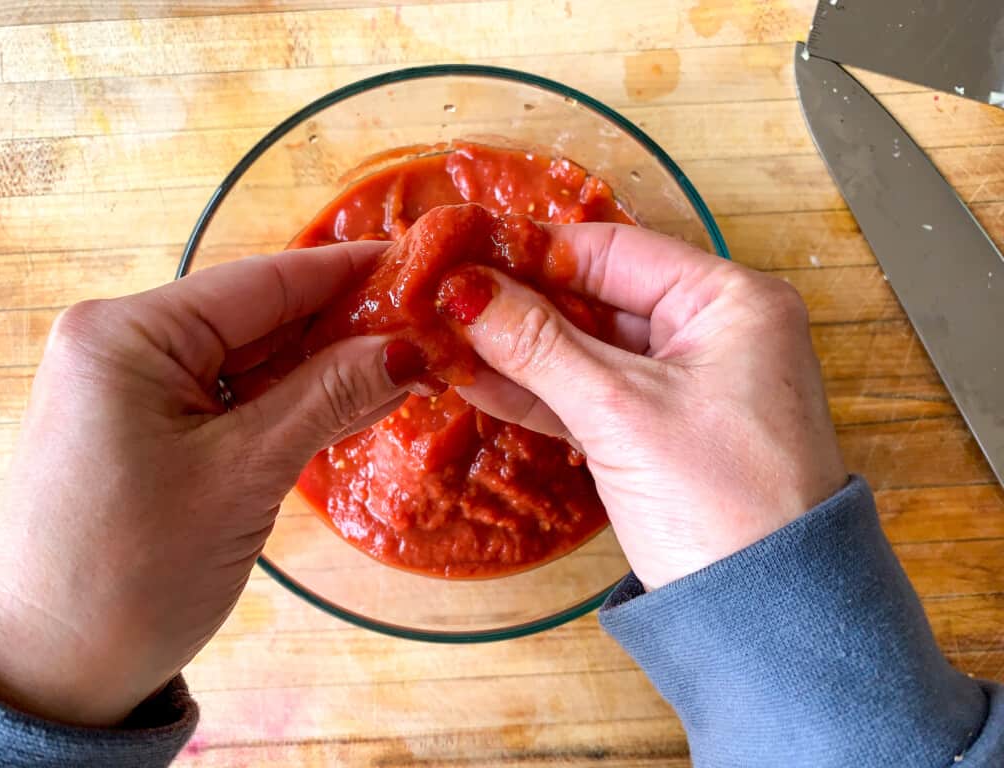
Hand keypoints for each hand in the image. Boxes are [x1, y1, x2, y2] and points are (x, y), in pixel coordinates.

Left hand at [0, 243, 424, 726]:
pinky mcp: (147, 428)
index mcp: (128, 334)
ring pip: (250, 361)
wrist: (56, 671)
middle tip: (428, 327)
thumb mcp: (244, 474)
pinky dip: (290, 404)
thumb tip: (411, 349)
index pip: (259, 283)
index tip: (416, 262)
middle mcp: (124, 344)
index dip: (344, 272)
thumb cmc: (135, 572)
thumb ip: (328, 398)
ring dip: (323, 370)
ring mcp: (134, 387)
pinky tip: (353, 401)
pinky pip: (232, 399)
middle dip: (341, 327)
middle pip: (257, 319)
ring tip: (408, 365)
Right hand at [454, 224, 847, 589]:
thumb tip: (463, 290)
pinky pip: (589, 397)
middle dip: (518, 303)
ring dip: (518, 350)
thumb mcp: (621, 412)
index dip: (535, 250)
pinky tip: (476, 379)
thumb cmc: (718, 501)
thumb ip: (538, 346)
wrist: (763, 620)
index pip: (616, 251)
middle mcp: (712, 333)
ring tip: (444, 336)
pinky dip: (538, 393)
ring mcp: (683, 386)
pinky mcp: (658, 433)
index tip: (464, 248)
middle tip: (442, 295)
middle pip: (596, 298)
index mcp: (730, 303)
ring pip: (586, 351)